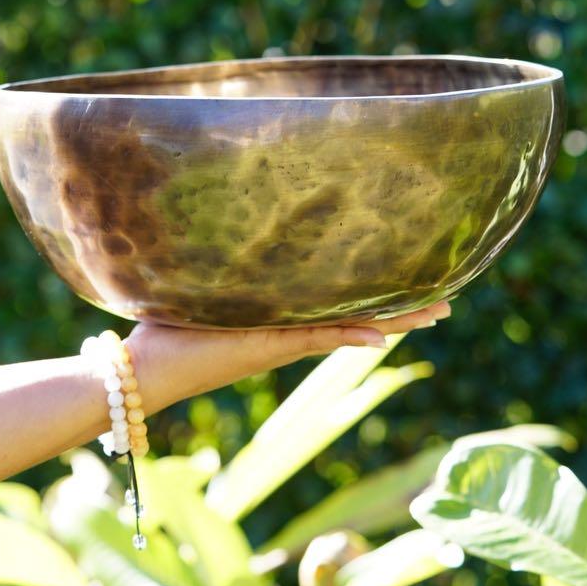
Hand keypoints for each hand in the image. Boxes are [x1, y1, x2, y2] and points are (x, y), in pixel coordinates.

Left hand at [0, 300, 450, 484]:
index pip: (338, 304)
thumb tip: (213, 214)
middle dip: (402, 308)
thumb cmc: (160, 328)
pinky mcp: (267, 346)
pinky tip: (384, 334)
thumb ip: (213, 259)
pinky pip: (321, 338)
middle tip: (446, 298)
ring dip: (394, 319)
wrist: (140, 371)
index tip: (409, 278)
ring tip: (436, 311)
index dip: (375, 294)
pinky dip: (352, 334)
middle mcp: (288, 332)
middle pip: (360, 317)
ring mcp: (282, 342)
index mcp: (277, 319)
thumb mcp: (197, 284)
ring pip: (353, 327)